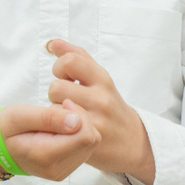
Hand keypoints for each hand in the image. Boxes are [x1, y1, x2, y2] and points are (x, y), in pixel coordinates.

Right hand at [0, 100, 100, 181]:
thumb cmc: (6, 127)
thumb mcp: (20, 115)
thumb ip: (48, 118)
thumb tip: (77, 121)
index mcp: (45, 156)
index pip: (85, 135)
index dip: (80, 114)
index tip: (63, 103)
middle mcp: (57, 169)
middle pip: (92, 139)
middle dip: (81, 119)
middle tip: (61, 109)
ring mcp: (63, 172)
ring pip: (92, 143)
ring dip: (80, 126)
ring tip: (58, 120)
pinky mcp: (67, 169)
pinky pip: (86, 148)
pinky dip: (77, 134)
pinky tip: (61, 128)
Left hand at [46, 39, 153, 183]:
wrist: (132, 142)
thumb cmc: (110, 105)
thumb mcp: (99, 78)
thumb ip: (77, 57)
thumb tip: (52, 42)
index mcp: (102, 79)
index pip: (70, 61)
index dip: (59, 66)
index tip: (64, 76)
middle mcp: (100, 99)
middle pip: (57, 87)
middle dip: (54, 93)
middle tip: (64, 99)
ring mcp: (95, 122)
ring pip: (55, 109)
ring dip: (55, 111)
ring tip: (65, 113)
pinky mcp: (88, 141)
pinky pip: (60, 130)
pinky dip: (58, 128)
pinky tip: (65, 128)